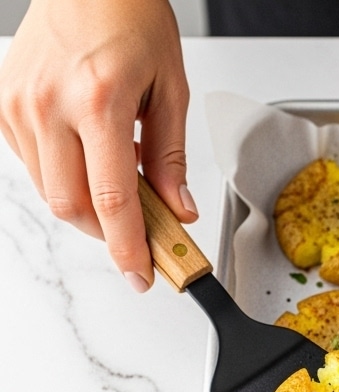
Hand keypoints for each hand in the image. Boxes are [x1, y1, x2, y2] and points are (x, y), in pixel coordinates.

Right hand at [0, 0, 194, 291]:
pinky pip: (34, 166)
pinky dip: (65, 177)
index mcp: (100, 102)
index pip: (113, 201)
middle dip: (108, 233)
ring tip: (117, 174)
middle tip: (140, 233)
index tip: (142, 276)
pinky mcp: (3, 103)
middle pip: (74, 207)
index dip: (129, 249)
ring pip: (51, 192)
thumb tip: (178, 210)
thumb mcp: (170, 89)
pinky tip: (89, 155)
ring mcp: (19, 104)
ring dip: (88, 205)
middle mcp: (50, 104)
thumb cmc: (130, 18)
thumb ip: (171, 158)